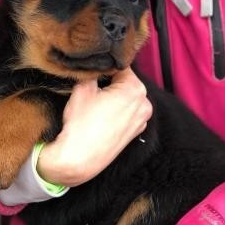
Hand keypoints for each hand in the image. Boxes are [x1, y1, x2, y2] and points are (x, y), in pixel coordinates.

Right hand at [37, 68, 151, 185]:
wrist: (79, 158)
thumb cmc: (81, 124)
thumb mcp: (82, 88)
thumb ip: (94, 71)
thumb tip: (97, 66)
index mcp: (135, 89)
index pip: (120, 66)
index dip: (103, 68)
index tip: (92, 73)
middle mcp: (144, 103)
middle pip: (125, 82)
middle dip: (109, 82)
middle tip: (92, 89)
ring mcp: (141, 120)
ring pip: (125, 97)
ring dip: (113, 96)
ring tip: (95, 104)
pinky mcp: (134, 133)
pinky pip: (126, 113)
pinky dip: (116, 111)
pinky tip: (100, 117)